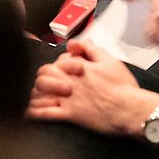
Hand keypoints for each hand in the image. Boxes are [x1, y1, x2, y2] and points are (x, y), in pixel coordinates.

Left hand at [26, 39, 158, 136]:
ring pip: (41, 92)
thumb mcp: (111, 61)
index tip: (66, 66)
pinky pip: (46, 114)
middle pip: (45, 74)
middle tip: (50, 80)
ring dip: (36, 92)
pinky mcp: (70, 115)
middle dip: (45, 75)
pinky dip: (35, 112)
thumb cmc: (124, 87)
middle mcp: (70, 81)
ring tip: (36, 95)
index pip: (61, 59)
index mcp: (80, 67)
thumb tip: (78, 43)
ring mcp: (68, 99)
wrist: (130, 109)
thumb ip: (92, 50)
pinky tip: (28, 112)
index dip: (62, 62)